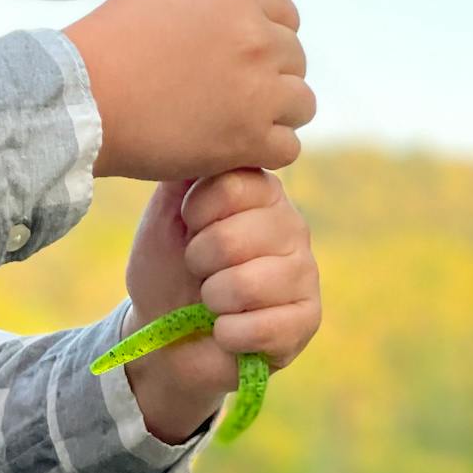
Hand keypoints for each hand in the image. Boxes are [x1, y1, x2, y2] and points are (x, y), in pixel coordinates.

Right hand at [64, 0, 315, 180]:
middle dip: (271, 79)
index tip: (247, 63)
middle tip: (237, 103)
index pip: (285, 15)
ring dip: (277, 117)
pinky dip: (266, 154)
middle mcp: (255, 35)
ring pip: (301, 104)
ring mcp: (258, 88)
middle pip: (294, 59)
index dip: (268, 40)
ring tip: (242, 130)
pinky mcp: (250, 137)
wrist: (83, 100)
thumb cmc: (105, 47)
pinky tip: (238, 155)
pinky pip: (287, 148)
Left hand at [119, 171, 321, 443]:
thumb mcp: (165, 218)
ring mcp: (304, 274)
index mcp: (262, 193)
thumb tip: (200, 134)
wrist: (166, 337)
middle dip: (199, 263)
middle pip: (235, 237)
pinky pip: (263, 327)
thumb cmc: (169, 272)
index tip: (187, 229)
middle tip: (198, 272)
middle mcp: (291, 227)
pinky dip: (229, 334)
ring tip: (212, 302)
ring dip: (213, 300)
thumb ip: (184, 176)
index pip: (231, 185)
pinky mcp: (307, 320)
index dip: (195, 214)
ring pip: (247, 284)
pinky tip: (226, 331)